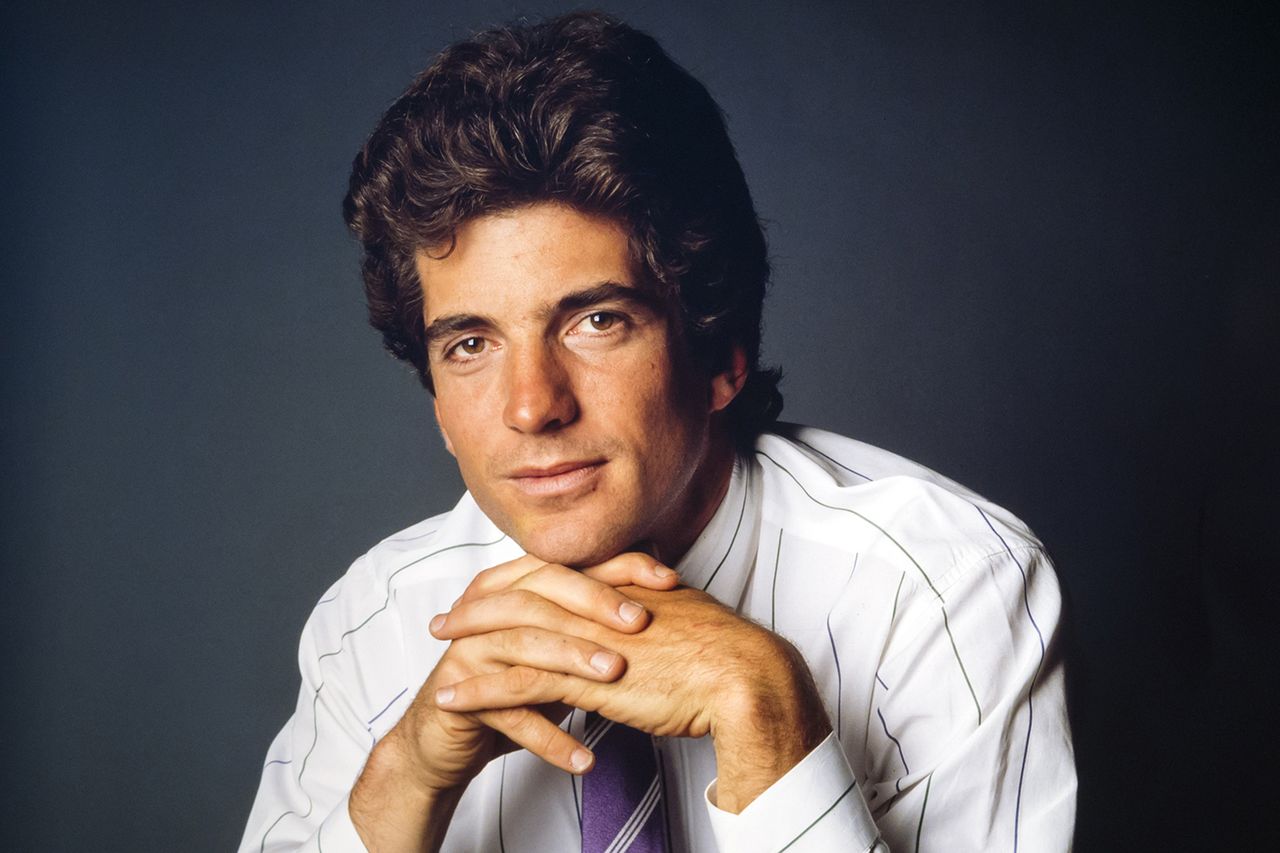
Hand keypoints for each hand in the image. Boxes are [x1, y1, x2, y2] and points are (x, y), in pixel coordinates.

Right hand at [350, 553, 678, 850]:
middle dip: (593, 604)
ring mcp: (470, 650)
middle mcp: (488, 611)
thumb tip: (662, 594)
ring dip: (572, 661)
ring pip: (524, 646)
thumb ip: (594, 620)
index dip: (617, 567)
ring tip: (614, 679)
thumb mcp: (558, 646)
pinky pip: (509, 715)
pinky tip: (583, 759)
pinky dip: (549, 738)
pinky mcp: (459, 695)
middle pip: (541, 594)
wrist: (447, 735)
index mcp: (514, 588)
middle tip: (640, 622)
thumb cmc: (512, 683)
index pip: (568, 564)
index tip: (666, 580)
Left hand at [432, 583, 831, 809]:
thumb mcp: (685, 616)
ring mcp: (588, 639)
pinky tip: (453, 698)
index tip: (491, 589)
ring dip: (468, 641)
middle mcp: (597, 604)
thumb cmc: (725, 654)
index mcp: (619, 585)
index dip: (518, 581)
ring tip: (437, 648)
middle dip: (479, 603)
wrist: (745, 677)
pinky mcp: (586, 678)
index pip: (555, 576)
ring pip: (511, 635)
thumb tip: (652, 605)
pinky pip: (518, 684)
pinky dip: (480, 690)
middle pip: (522, 594)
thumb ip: (658, 607)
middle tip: (447, 613)